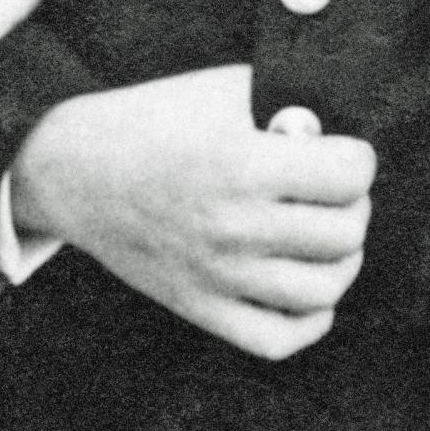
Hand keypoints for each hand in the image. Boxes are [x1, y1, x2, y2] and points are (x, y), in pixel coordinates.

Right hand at [8, 64, 375, 360]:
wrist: (73, 169)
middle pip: (345, 232)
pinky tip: (308, 286)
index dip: (356, 158)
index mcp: (239, 165)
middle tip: (333, 189)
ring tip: (326, 233)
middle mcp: (232, 227)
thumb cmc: (151, 119)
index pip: (348, 177)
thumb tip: (342, 133)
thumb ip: (285, 106)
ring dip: (341, 258)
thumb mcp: (220, 91)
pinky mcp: (200, 307)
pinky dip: (310, 318)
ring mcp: (216, 275)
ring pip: (324, 289)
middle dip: (352, 204)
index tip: (342, 152)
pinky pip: (279, 339)